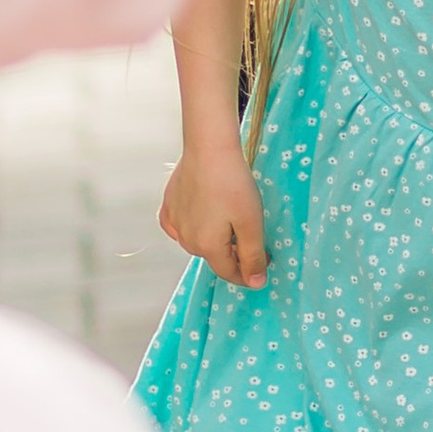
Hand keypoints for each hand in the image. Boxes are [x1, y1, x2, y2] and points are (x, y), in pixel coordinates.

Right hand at [159, 142, 268, 287]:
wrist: (209, 149)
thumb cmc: (232, 183)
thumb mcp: (251, 223)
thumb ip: (252, 256)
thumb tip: (255, 283)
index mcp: (207, 247)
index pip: (229, 272)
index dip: (248, 273)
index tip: (263, 265)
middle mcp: (186, 240)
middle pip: (214, 256)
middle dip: (233, 253)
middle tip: (251, 236)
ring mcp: (175, 223)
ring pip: (198, 241)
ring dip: (214, 239)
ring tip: (230, 220)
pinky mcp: (169, 206)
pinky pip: (181, 226)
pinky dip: (194, 226)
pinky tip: (204, 214)